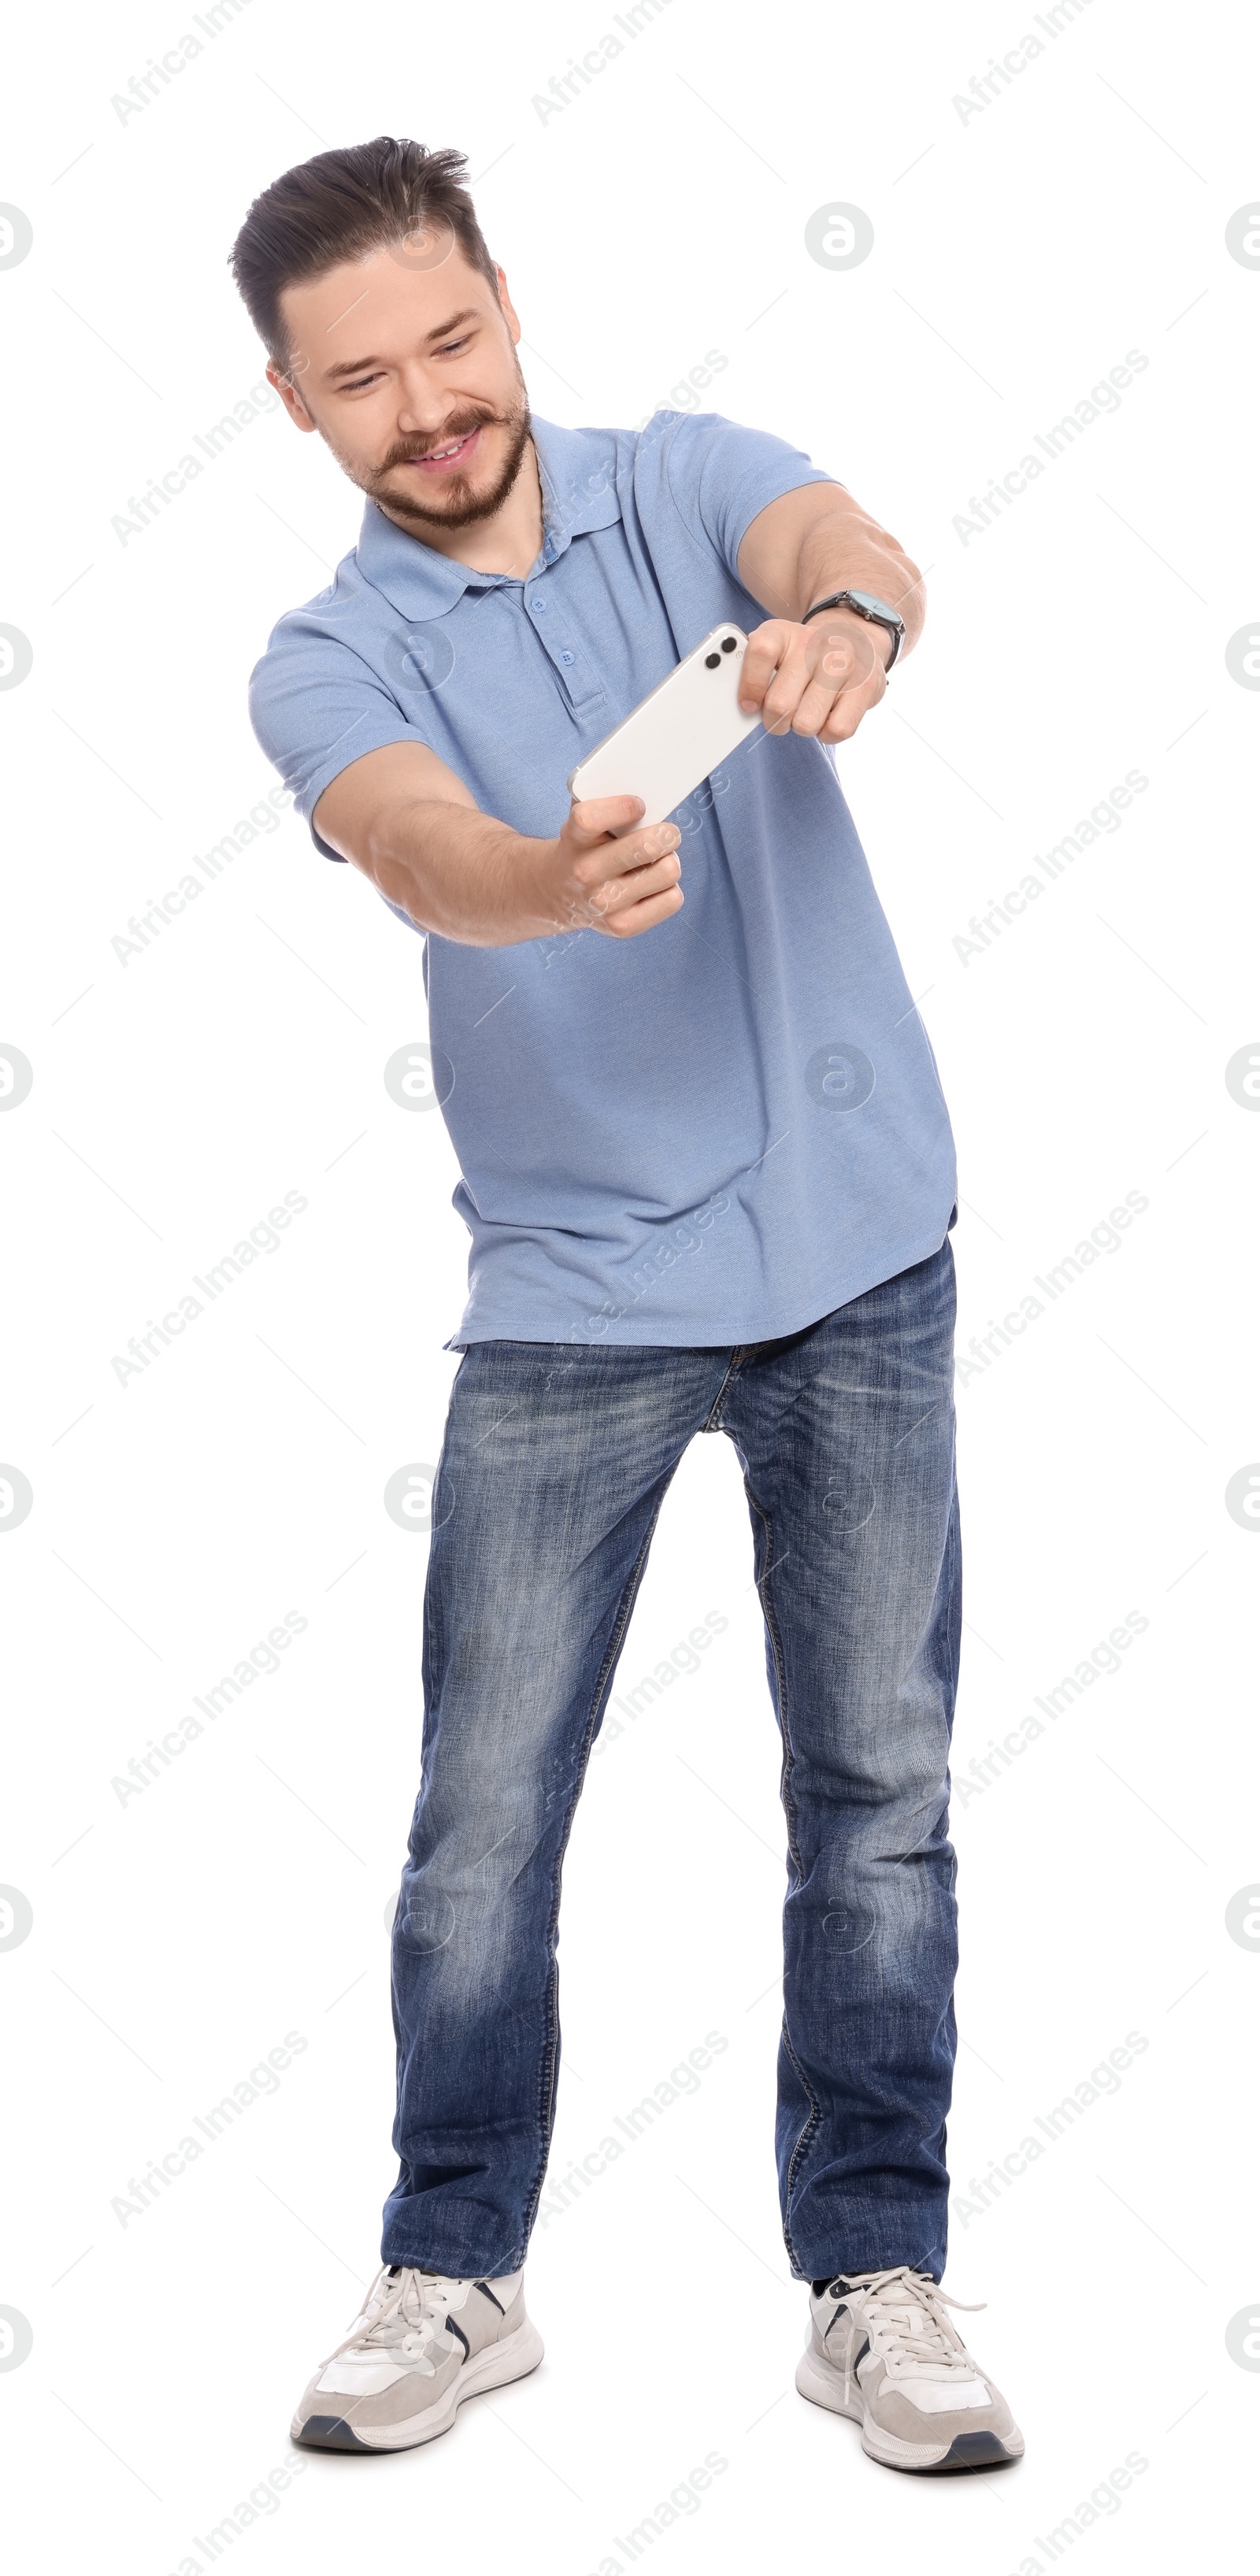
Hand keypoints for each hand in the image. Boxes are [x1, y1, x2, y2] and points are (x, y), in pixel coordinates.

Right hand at [545, 795, 682, 939]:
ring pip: (668, 871)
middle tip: (667, 834)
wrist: (556, 893)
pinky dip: (669, 889)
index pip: (590, 817)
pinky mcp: (622, 926)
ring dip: (669, 861)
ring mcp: (604, 904)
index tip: (639, 806)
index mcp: (573, 838)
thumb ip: (605, 801)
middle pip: (647, 846)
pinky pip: (672, 899)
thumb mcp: (581, 821)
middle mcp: (585, 873)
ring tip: (656, 861)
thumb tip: (649, 791)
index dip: (623, 807)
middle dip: (667, 834)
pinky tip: (652, 885)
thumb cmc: (582, 847)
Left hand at [738, 609, 889, 744]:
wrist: (854, 639)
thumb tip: (745, 706)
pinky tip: (827, 716)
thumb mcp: (775, 651)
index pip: (760, 652)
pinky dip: (827, 733)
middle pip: (780, 704)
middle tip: (781, 715)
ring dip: (802, 727)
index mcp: (783, 632)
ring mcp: (843, 664)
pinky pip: (836, 730)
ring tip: (808, 710)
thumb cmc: (804, 656)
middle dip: (775, 721)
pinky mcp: (864, 687)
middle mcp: (814, 644)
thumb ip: (752, 672)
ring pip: (806, 723)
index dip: (750, 686)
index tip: (749, 705)